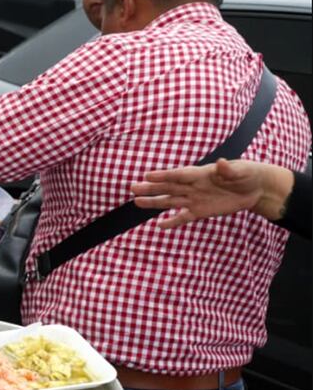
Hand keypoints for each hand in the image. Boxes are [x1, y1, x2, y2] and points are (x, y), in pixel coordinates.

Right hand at [132, 159, 290, 227]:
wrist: (255, 189)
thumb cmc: (247, 174)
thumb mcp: (241, 171)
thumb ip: (229, 169)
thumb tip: (221, 163)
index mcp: (200, 174)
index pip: (178, 175)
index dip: (163, 176)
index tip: (147, 176)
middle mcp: (193, 187)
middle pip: (168, 188)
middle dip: (151, 188)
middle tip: (133, 188)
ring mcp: (195, 199)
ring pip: (171, 201)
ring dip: (154, 202)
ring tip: (137, 202)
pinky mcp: (200, 211)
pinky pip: (183, 217)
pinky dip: (172, 222)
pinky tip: (159, 226)